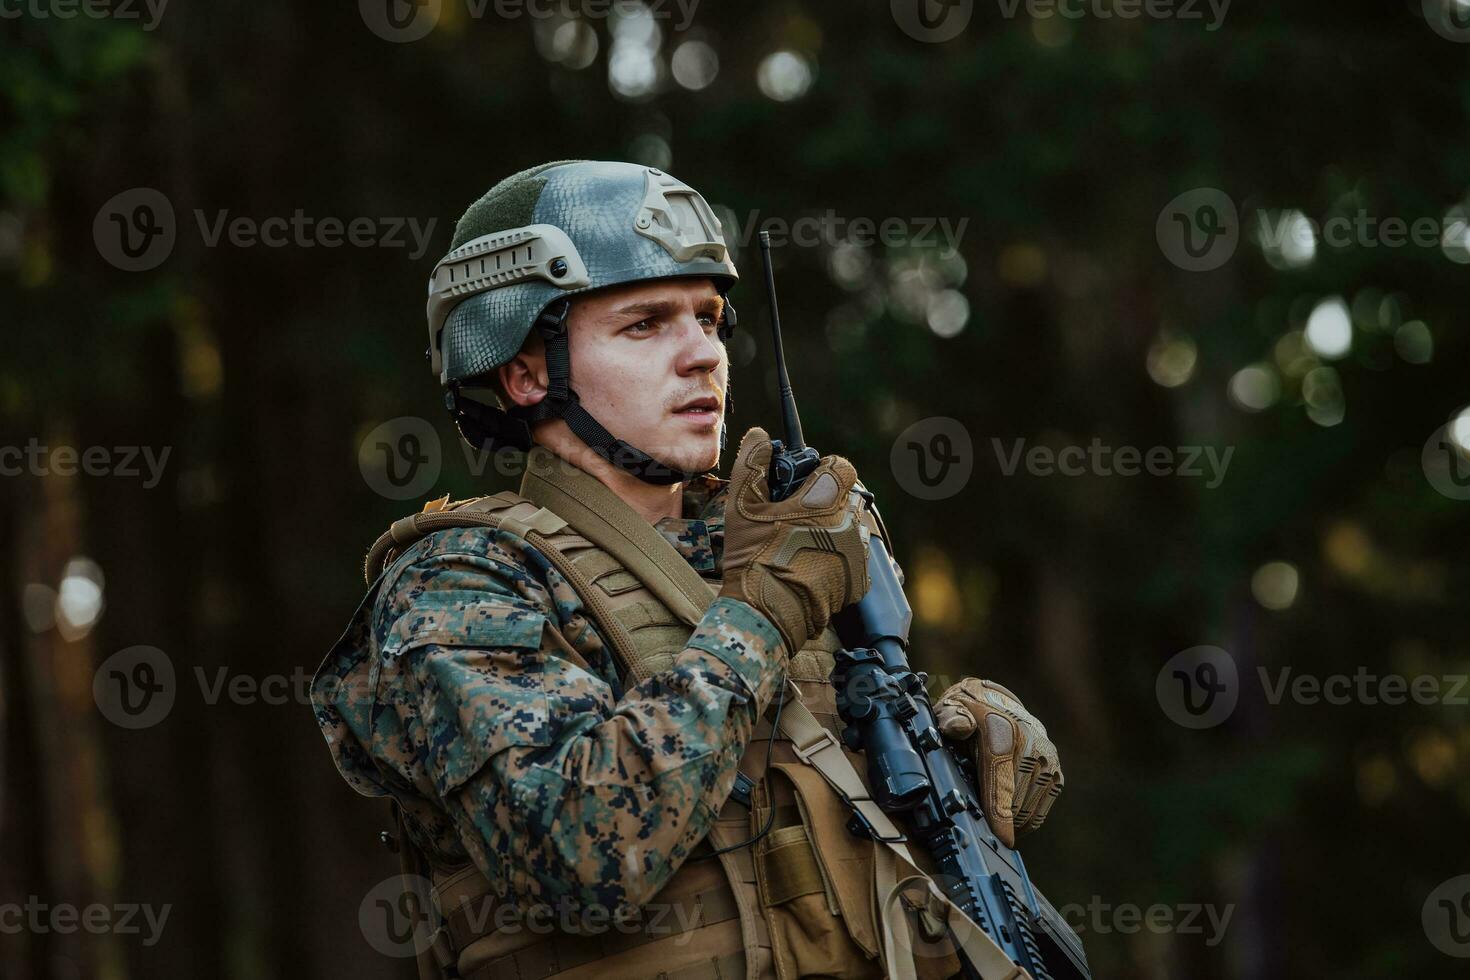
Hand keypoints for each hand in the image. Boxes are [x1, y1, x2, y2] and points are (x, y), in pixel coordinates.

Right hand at [720, 426, 870, 653]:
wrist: (765, 615)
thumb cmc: (753, 558)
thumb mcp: (742, 506)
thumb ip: (752, 464)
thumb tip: (760, 435)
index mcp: (826, 502)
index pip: (842, 467)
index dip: (823, 471)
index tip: (804, 484)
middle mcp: (850, 525)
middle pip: (846, 499)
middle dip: (824, 503)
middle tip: (794, 519)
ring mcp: (858, 556)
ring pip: (851, 528)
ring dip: (832, 530)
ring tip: (801, 546)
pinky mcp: (860, 582)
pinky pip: (853, 558)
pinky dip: (837, 558)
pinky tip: (810, 567)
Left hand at [933, 678, 1062, 848]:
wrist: (996, 704)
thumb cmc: (968, 715)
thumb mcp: (951, 710)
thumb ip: (951, 719)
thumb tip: (960, 727)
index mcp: (1003, 730)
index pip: (1003, 780)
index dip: (1000, 813)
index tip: (1001, 839)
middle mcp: (1033, 745)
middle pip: (1016, 803)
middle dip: (996, 818)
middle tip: (975, 818)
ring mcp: (1048, 761)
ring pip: (1028, 811)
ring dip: (1009, 821)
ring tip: (990, 815)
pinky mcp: (1056, 774)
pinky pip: (1039, 811)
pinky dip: (1023, 820)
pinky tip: (1007, 815)